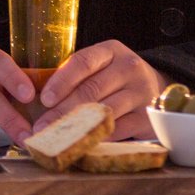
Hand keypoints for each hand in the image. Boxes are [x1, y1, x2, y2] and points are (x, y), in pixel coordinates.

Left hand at [33, 40, 162, 139]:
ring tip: (57, 137)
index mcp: (111, 50)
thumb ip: (76, 77)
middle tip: (42, 126)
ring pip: (103, 111)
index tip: (44, 99)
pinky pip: (118, 130)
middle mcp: (129, 67)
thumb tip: (40, 101)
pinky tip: (81, 144)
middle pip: (91, 89)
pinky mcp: (147, 117)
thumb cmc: (115, 78)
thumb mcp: (99, 67)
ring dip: (77, 126)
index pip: (83, 62)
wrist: (154, 89)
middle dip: (62, 110)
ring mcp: (141, 92)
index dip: (62, 81)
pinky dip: (97, 138)